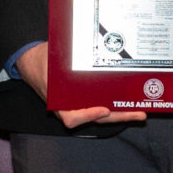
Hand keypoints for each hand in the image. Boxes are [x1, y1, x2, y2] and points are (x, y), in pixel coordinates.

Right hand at [17, 41, 145, 128]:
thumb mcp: (46, 62)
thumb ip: (58, 63)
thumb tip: (75, 55)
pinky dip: (115, 103)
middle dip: (119, 117)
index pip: (72, 118)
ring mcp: (78, 103)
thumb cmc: (40, 62)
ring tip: (140, 111)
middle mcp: (70, 106)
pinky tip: (128, 100)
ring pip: (102, 113)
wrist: (33, 60)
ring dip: (121, 112)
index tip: (104, 109)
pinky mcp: (85, 97)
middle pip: (96, 117)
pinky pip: (101, 103)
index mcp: (57, 102)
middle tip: (139, 114)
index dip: (88, 115)